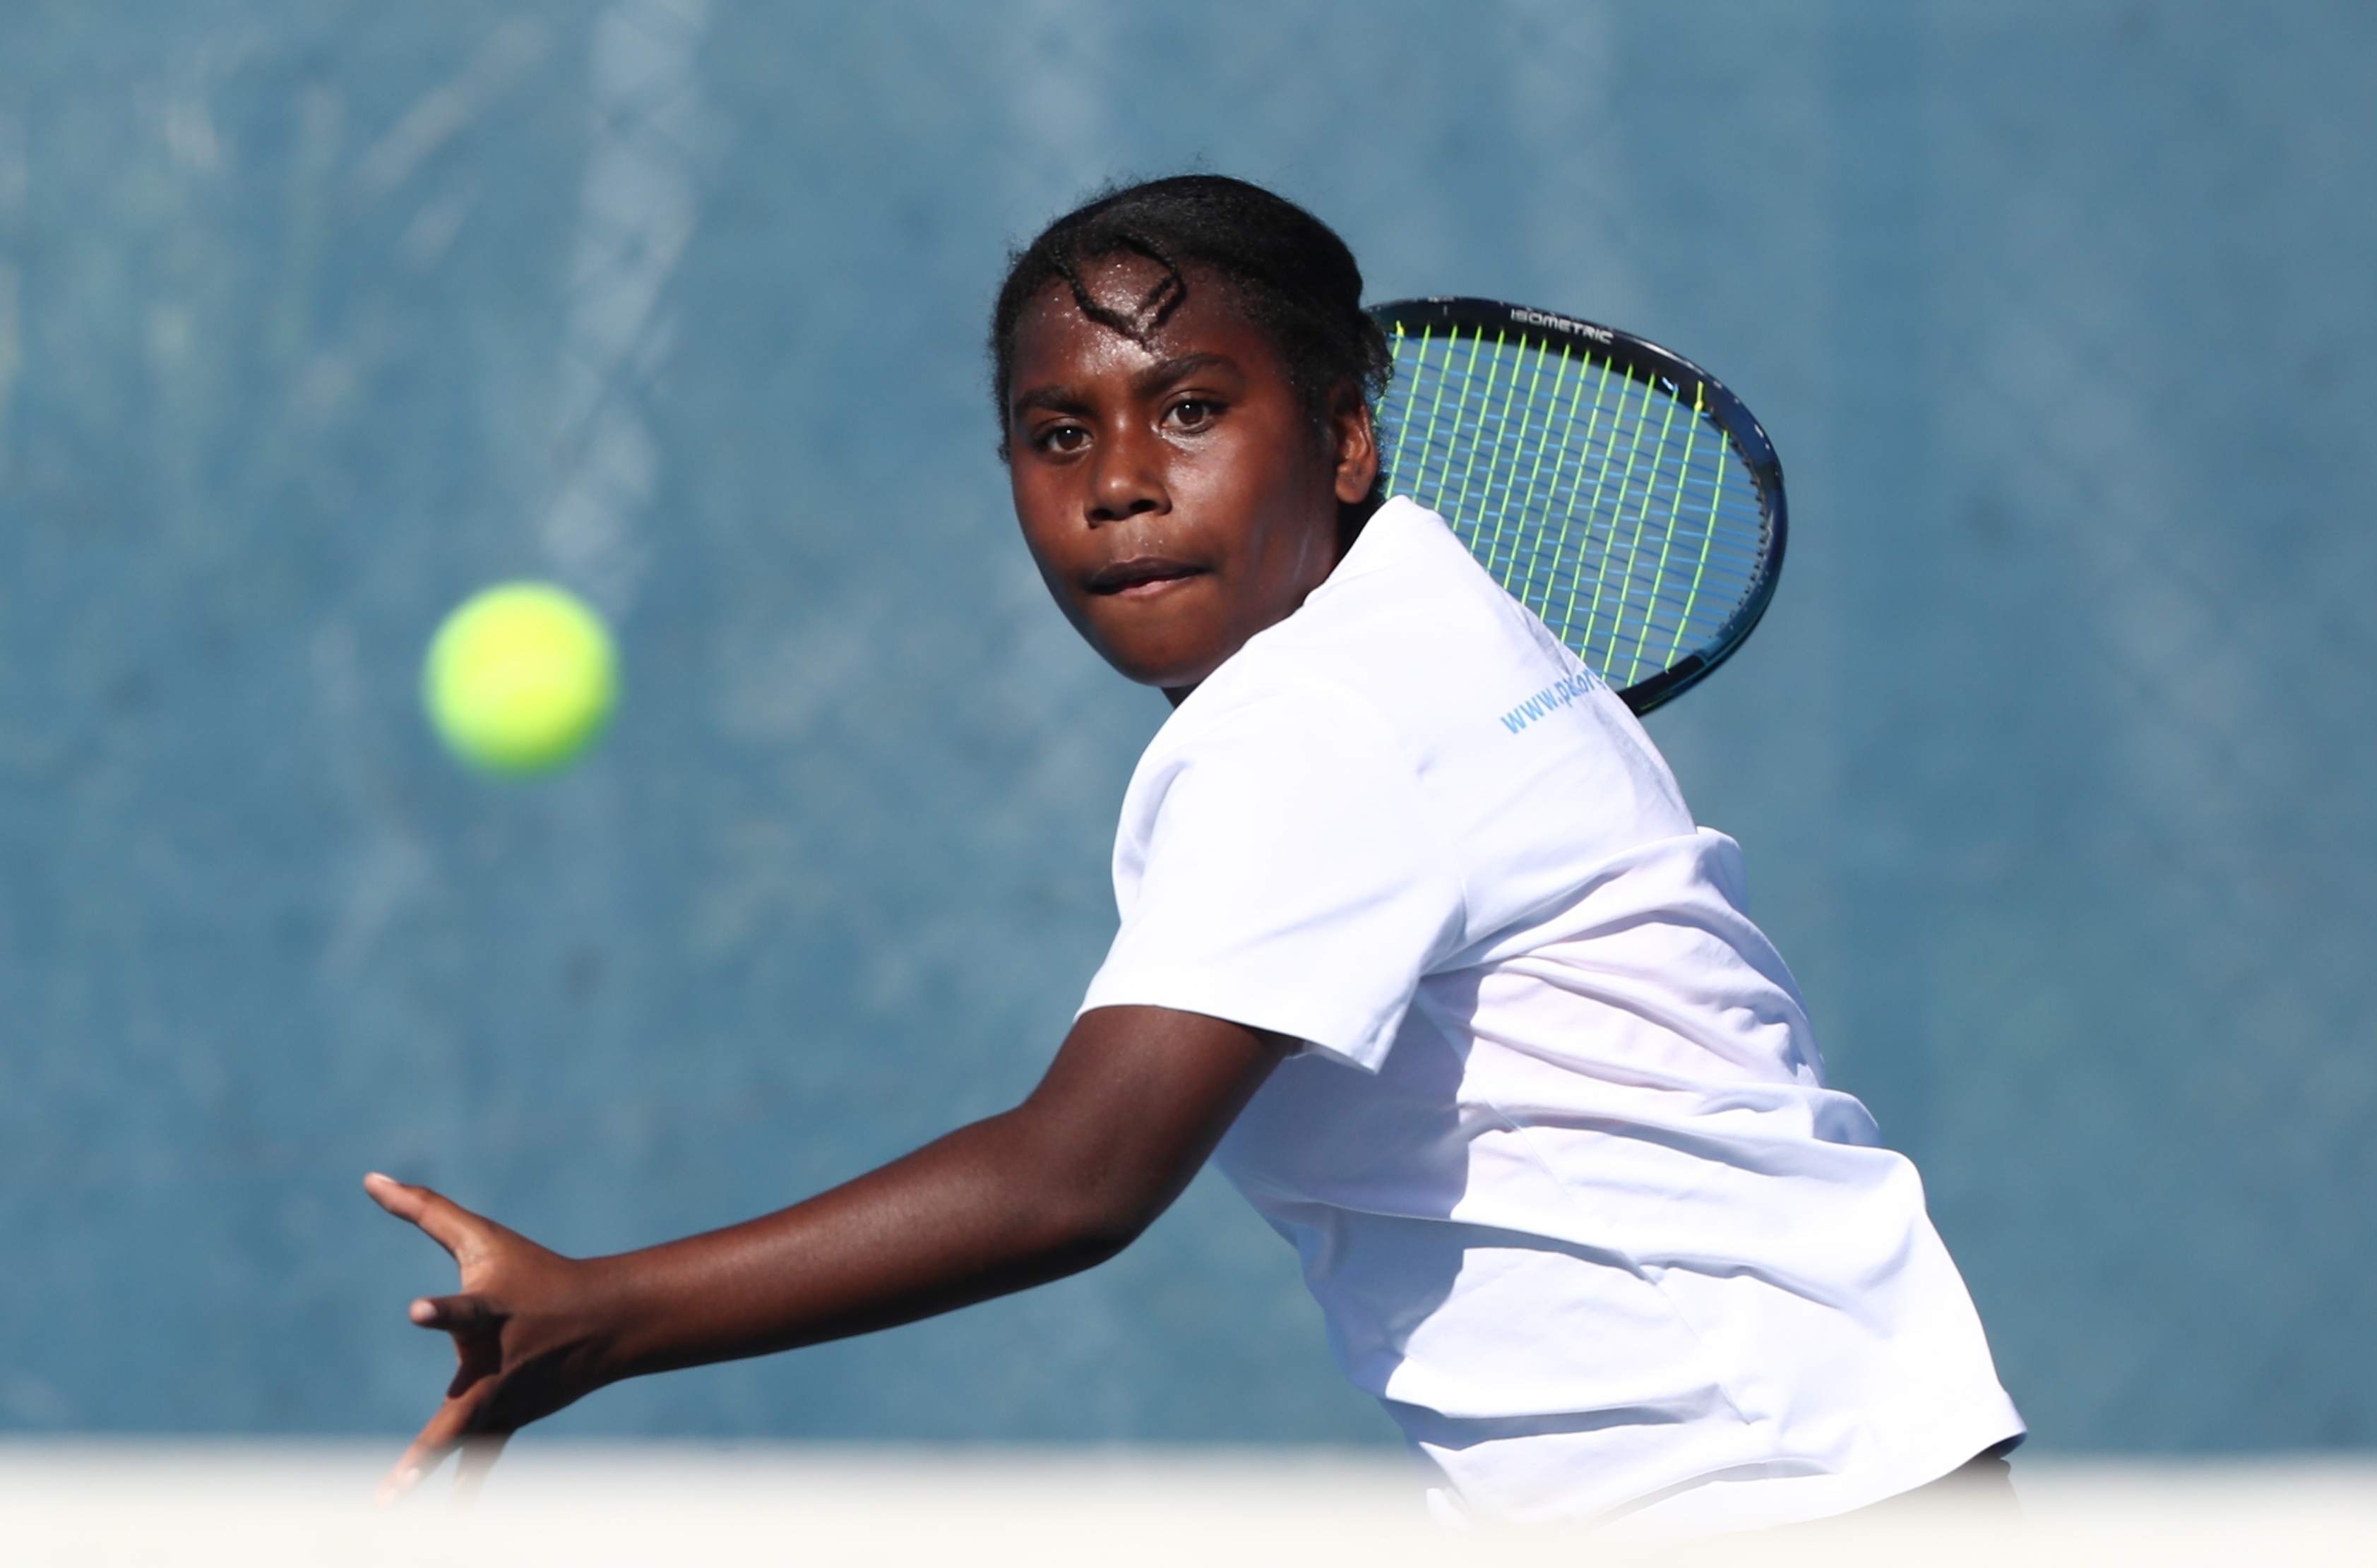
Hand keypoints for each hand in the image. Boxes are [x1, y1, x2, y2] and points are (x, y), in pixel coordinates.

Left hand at [363, 1172, 620, 1502]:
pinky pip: (481, 1458)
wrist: (603, 1320)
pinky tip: (444, 1522)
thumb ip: (424, 1209)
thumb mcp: (481, 1237)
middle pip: (462, 1404)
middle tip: (400, 1472)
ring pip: (465, 1438)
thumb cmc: (534, 1272)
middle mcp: (498, 1362)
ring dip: (429, 1467)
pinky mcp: (509, 1418)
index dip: (440, 1311)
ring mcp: (505, 1397)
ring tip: (389, 1497)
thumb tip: (370, 1179)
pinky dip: (463, 1488)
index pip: (464, 1310)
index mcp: (491, 1314)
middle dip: (434, 1438)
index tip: (415, 1311)